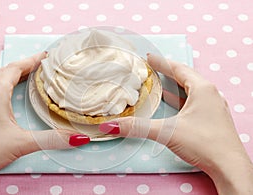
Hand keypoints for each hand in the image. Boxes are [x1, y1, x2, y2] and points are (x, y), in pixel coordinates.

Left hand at [0, 52, 89, 192]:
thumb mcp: (21, 142)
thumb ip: (50, 139)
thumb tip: (77, 137)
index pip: (15, 68)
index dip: (31, 60)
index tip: (46, 56)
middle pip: (7, 71)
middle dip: (26, 65)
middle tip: (41, 65)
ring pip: (0, 81)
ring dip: (16, 75)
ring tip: (31, 76)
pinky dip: (8, 86)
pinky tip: (13, 96)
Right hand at [99, 53, 252, 194]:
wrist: (229, 167)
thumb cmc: (204, 144)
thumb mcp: (167, 132)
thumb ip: (138, 127)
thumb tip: (111, 125)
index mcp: (202, 89)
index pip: (178, 69)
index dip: (162, 62)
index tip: (149, 58)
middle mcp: (210, 95)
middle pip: (185, 77)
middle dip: (167, 73)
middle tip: (152, 70)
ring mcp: (213, 107)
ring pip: (190, 90)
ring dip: (174, 87)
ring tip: (159, 85)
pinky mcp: (213, 119)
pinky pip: (194, 102)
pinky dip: (181, 100)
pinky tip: (173, 106)